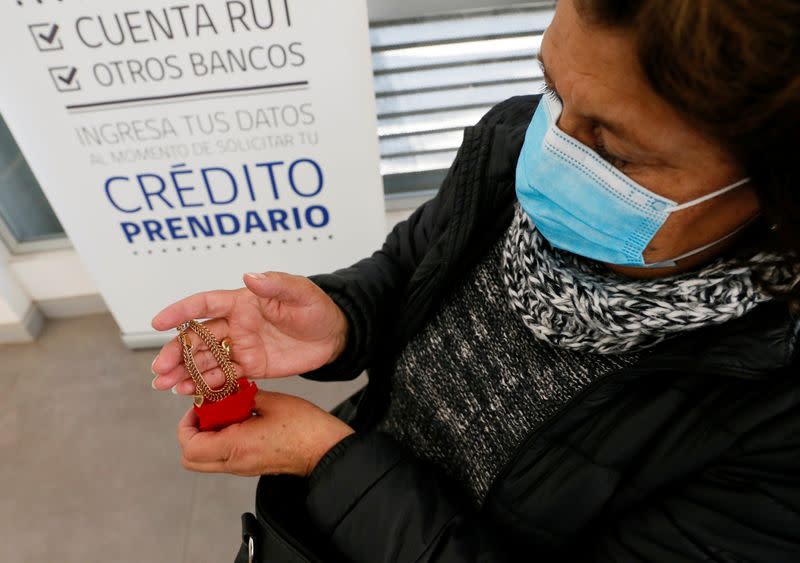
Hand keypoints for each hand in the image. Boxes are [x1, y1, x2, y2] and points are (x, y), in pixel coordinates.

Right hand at [150, 272, 348, 394]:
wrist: (334, 336)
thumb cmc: (316, 308)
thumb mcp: (300, 292)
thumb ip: (275, 285)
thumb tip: (250, 276)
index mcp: (242, 302)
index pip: (205, 304)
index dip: (180, 312)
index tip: (158, 323)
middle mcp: (236, 325)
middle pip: (198, 338)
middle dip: (176, 352)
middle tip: (159, 369)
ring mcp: (241, 347)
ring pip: (206, 360)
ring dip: (184, 372)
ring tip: (165, 385)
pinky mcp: (251, 367)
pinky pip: (224, 377)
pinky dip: (206, 385)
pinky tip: (190, 393)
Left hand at [178, 390, 354, 476]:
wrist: (325, 450)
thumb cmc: (306, 429)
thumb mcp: (272, 401)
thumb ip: (243, 395)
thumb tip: (228, 389)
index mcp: (236, 446)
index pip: (190, 445)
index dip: (186, 424)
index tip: (198, 408)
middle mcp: (235, 462)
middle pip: (190, 459)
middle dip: (191, 434)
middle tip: (205, 414)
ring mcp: (242, 468)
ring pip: (205, 460)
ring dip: (206, 437)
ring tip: (225, 415)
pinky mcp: (251, 466)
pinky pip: (223, 458)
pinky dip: (221, 440)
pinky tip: (239, 421)